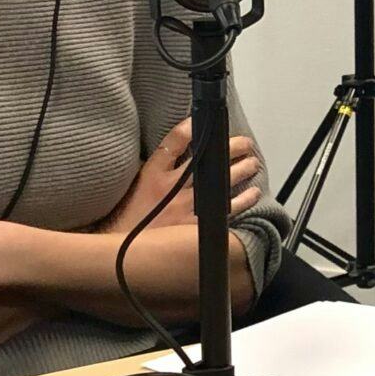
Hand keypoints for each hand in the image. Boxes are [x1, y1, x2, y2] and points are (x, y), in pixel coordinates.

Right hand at [94, 120, 261, 237]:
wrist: (120, 256)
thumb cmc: (125, 221)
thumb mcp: (133, 188)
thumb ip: (154, 172)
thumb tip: (177, 156)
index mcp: (152, 174)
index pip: (174, 141)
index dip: (192, 127)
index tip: (205, 119)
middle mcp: (171, 188)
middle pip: (207, 159)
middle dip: (231, 148)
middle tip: (246, 143)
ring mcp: (185, 208)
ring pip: (220, 182)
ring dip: (241, 170)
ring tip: (254, 163)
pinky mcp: (195, 228)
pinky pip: (226, 210)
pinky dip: (243, 200)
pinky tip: (253, 192)